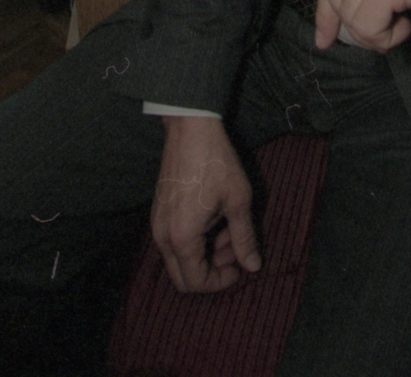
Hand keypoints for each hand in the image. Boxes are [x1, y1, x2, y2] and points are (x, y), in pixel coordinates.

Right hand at [151, 115, 260, 292]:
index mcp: (181, 238)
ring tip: (230, 228)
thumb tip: (253, 267)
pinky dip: (195, 238)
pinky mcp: (159, 211)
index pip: (196, 282)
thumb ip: (244, 238)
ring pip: (180, 257)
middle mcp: (162, 236)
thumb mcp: (238, 200)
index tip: (240, 267)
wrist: (190, 128)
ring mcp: (157, 223)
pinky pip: (175, 239)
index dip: (221, 281)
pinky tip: (215, 217)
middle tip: (234, 250)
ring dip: (205, 252)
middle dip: (212, 270)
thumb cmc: (215, 163)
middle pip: (183, 277)